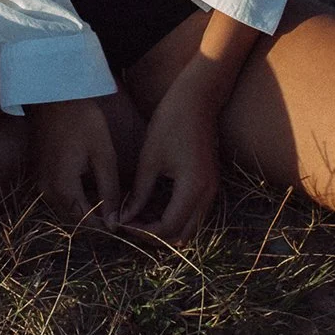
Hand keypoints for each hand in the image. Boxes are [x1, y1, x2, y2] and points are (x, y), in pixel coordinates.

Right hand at [26, 97, 120, 228]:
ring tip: (108, 194)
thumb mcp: (102, 153)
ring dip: (85, 206)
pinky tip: (90, 182)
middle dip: (96, 217)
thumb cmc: (81, 120)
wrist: (51, 94)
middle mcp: (46, 191)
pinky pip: (58, 194)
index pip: (86, 222)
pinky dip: (74, 194)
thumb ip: (109, 190)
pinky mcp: (38, 172)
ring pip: (65, 207)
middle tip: (119, 207)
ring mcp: (39, 182)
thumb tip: (114, 222)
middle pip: (74, 218)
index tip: (124, 219)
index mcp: (62, 188)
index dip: (106, 224)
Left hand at [119, 75, 219, 243]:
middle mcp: (207, 195)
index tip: (123, 224)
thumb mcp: (150, 159)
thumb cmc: (170, 122)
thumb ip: (140, 193)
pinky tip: (153, 205)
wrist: (197, 98)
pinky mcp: (209, 183)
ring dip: (165, 227)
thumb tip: (125, 218)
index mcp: (193, 189)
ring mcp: (211, 190)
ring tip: (139, 216)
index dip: (143, 232)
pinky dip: (174, 215)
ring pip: (189, 226)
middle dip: (155, 236)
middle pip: (182, 235)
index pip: (168, 229)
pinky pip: (193, 212)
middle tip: (131, 225)